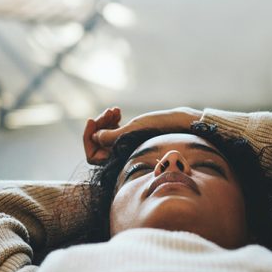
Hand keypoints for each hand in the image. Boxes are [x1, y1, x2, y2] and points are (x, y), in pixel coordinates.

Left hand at [83, 106, 202, 164]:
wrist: (182, 126)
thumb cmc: (161, 129)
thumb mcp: (134, 131)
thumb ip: (113, 137)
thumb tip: (95, 138)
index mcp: (120, 161)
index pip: (93, 156)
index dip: (88, 138)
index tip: (91, 120)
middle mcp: (121, 157)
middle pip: (98, 144)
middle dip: (99, 126)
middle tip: (110, 111)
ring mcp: (126, 148)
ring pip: (105, 137)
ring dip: (106, 121)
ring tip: (116, 110)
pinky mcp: (131, 139)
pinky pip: (114, 132)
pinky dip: (113, 121)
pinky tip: (118, 111)